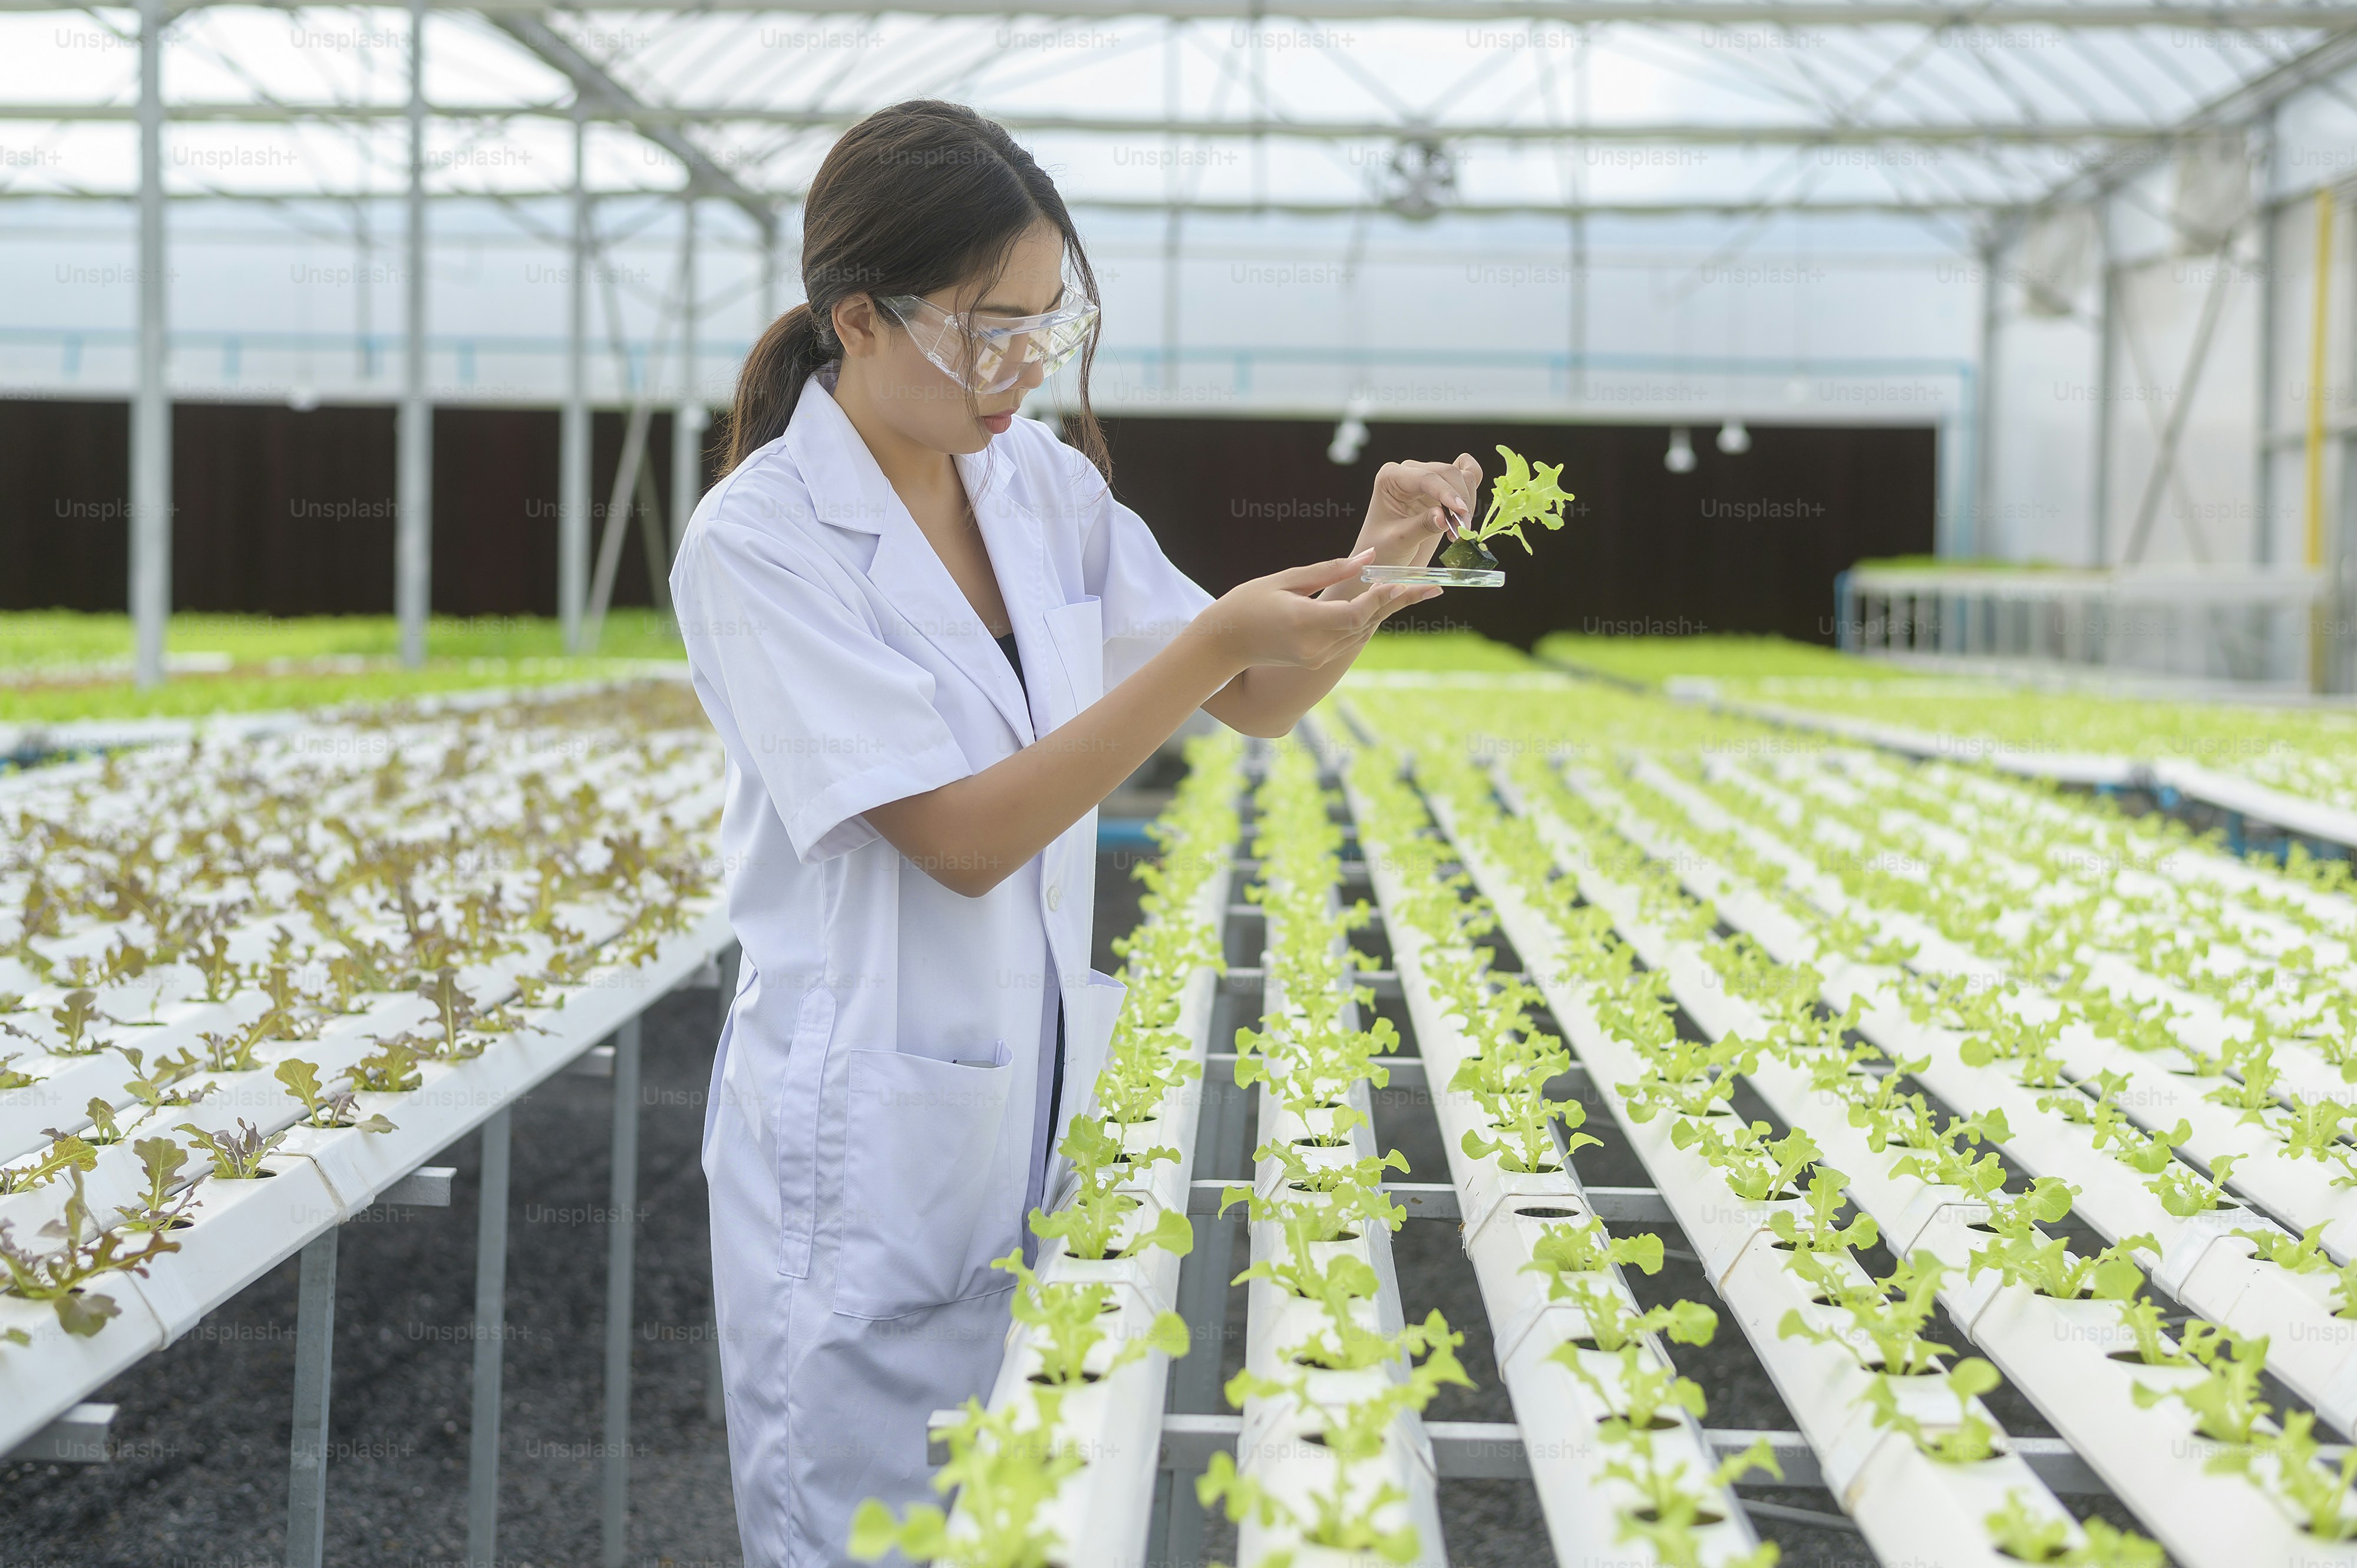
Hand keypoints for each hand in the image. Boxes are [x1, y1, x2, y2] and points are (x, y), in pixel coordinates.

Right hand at [1191, 551, 1440, 671]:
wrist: (1222, 646)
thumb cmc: (1245, 604)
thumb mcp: (1284, 580)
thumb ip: (1328, 570)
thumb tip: (1368, 559)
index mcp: (1304, 623)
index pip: (1355, 613)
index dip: (1382, 598)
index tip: (1405, 580)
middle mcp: (1315, 646)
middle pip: (1367, 622)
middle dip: (1400, 601)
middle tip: (1433, 583)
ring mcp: (1317, 657)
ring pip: (1363, 631)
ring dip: (1389, 610)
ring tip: (1420, 589)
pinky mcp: (1317, 660)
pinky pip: (1351, 637)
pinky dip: (1369, 618)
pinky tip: (1388, 602)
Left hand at [1352, 455, 1482, 572]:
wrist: (1385, 558)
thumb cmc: (1382, 548)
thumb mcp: (1398, 540)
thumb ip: (1421, 526)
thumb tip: (1443, 517)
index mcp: (1391, 477)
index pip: (1426, 477)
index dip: (1447, 493)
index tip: (1462, 512)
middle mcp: (1410, 472)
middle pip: (1448, 473)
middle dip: (1460, 501)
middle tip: (1462, 531)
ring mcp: (1428, 478)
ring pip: (1462, 476)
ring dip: (1467, 502)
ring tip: (1458, 531)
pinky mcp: (1442, 488)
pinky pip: (1467, 477)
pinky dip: (1471, 494)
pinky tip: (1462, 516)